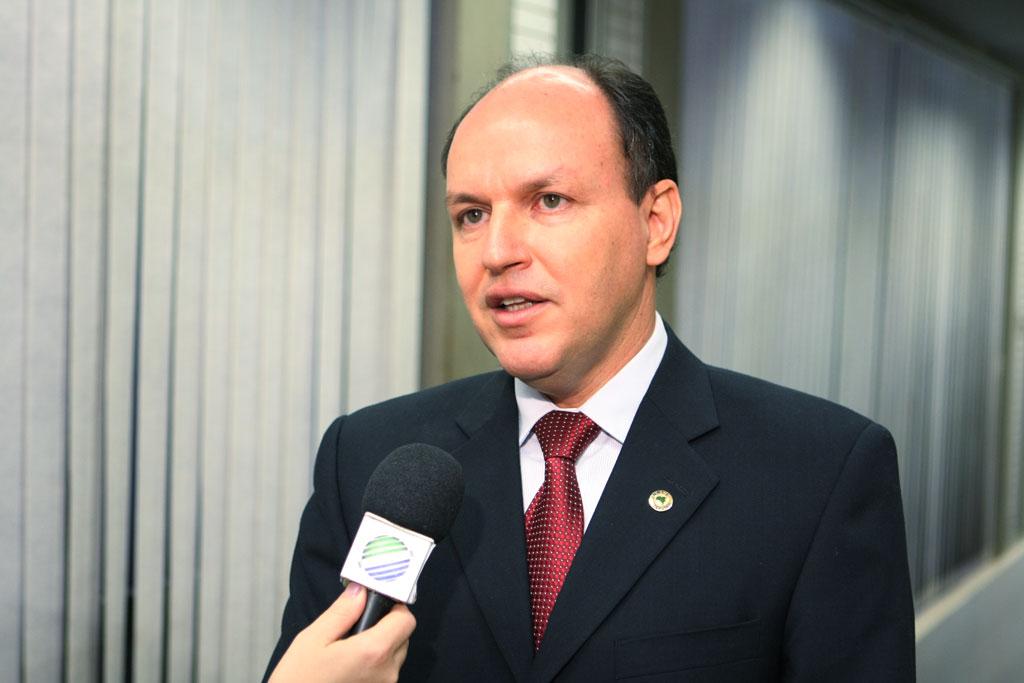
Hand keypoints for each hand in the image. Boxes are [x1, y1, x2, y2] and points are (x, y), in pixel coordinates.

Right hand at [270, 583, 415, 682]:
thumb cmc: (298, 680)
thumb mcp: (314, 639)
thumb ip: (343, 611)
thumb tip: (360, 590)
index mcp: (373, 652)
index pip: (406, 620)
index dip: (394, 608)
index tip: (377, 605)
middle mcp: (386, 672)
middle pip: (402, 637)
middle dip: (385, 627)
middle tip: (356, 628)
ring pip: (395, 656)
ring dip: (379, 648)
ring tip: (348, 651)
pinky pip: (385, 673)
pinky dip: (374, 666)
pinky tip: (349, 667)